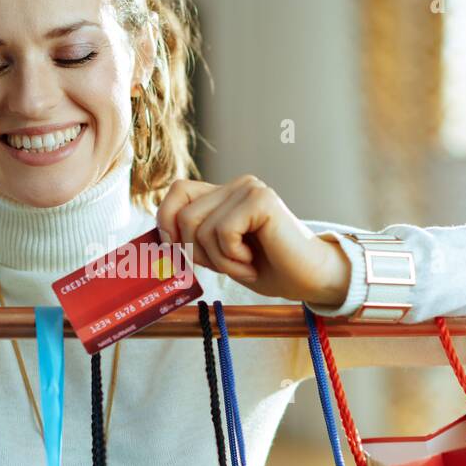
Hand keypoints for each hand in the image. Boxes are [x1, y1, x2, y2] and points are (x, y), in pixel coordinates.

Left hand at [155, 175, 351, 307]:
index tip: (178, 252)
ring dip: (219, 260)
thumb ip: (191, 242)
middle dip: (196, 252)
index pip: (177, 192)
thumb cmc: (267, 269)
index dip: (166, 222)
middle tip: (228, 265)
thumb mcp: (218, 255)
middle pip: (183, 216)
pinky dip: (233, 258)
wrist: (309, 279)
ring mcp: (249, 189)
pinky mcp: (260, 200)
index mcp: (224, 195)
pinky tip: (255, 260)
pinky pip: (222, 232)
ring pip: (199, 228)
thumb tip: (157, 241)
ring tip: (246, 263)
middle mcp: (236, 185)